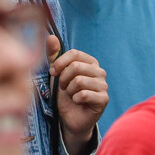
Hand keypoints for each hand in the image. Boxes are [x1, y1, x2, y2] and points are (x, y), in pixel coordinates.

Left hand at [48, 35, 107, 154]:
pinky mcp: (104, 99)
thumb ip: (54, 56)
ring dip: (69, 90)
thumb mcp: (57, 74)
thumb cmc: (65, 93)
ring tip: (71, 95)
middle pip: (76, 66)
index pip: (74, 54)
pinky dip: (75, 99)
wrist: (70, 117)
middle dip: (63, 78)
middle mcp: (100, 71)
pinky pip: (84, 94)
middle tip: (62, 87)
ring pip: (79, 81)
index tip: (52, 73)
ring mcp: (103, 85)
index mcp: (90, 62)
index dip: (59, 63)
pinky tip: (77, 102)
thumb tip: (51, 36)